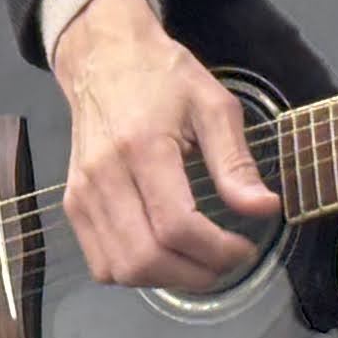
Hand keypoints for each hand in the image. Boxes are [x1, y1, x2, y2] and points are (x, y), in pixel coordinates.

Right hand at [50, 0, 282, 291]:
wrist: (103, 58)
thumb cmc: (162, 77)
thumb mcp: (213, 106)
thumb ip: (235, 161)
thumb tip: (265, 209)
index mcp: (142, 148)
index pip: (176, 225)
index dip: (216, 251)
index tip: (244, 248)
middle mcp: (103, 176)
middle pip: (146, 257)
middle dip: (195, 273)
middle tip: (225, 261)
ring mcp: (82, 194)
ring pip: (121, 269)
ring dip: (167, 279)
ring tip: (198, 262)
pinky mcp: (73, 204)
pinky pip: (100, 264)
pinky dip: (135, 274)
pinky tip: (163, 255)